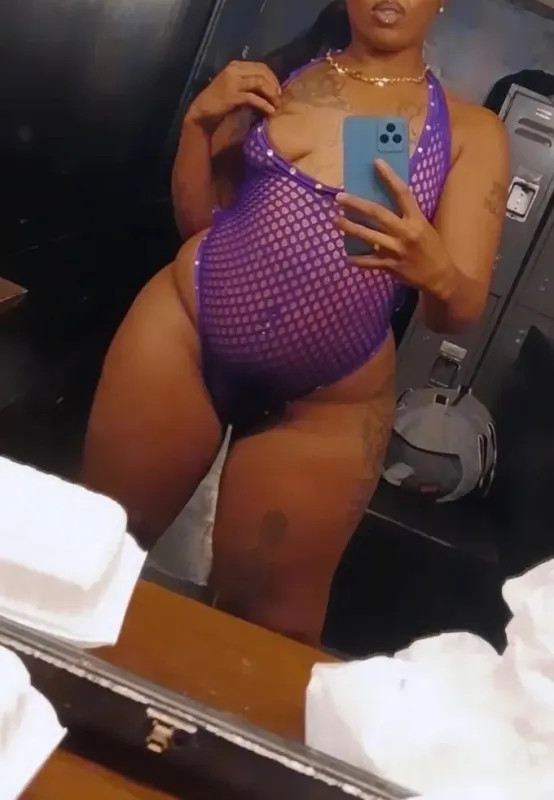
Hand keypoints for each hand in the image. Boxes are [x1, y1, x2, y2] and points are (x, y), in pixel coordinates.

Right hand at [188, 61, 280, 131]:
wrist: (202, 112)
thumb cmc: (219, 102)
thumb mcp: (234, 87)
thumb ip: (248, 83)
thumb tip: (268, 88)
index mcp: (235, 65)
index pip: (260, 66)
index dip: (272, 77)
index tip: (278, 89)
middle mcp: (234, 70)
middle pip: (262, 73)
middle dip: (274, 85)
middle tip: (279, 97)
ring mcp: (233, 82)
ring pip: (259, 82)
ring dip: (271, 94)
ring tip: (277, 104)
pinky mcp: (233, 96)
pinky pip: (253, 98)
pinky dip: (264, 104)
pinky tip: (270, 111)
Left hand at [336, 160, 454, 294]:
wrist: (439, 276)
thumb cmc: (431, 247)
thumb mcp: (423, 226)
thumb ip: (405, 215)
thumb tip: (382, 200)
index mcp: (416, 219)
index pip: (402, 193)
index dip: (389, 177)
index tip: (376, 163)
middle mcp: (405, 232)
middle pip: (377, 214)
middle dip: (356, 204)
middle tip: (339, 197)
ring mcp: (396, 250)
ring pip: (367, 236)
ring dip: (349, 227)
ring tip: (335, 220)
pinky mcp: (389, 266)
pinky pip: (368, 262)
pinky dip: (356, 260)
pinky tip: (347, 256)